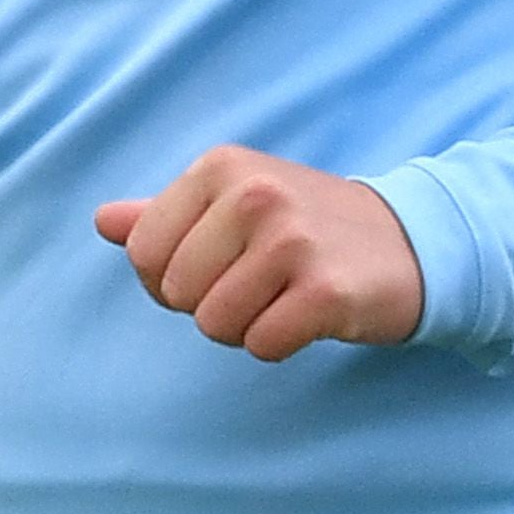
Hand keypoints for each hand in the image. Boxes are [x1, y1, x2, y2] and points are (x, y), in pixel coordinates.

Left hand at [96, 147, 428, 361]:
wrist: (409, 241)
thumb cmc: (307, 226)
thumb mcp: (236, 202)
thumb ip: (166, 213)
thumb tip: (103, 221)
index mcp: (222, 167)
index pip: (143, 253)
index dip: (173, 276)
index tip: (222, 262)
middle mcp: (255, 195)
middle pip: (177, 293)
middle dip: (212, 302)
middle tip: (263, 280)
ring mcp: (292, 241)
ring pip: (214, 325)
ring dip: (246, 325)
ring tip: (286, 295)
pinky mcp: (325, 291)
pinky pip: (262, 345)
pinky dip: (281, 344)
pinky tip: (309, 315)